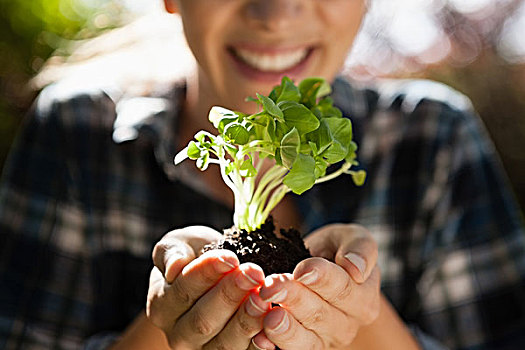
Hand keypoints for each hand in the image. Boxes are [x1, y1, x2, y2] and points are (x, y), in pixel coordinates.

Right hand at [146, 226, 270, 348]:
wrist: (213, 279)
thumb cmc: (195, 256)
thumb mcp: (180, 245)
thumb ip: (171, 252)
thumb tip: (175, 266)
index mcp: (162, 305)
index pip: (184, 290)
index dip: (208, 273)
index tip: (231, 257)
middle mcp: (179, 334)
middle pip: (204, 320)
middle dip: (231, 294)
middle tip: (254, 273)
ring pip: (224, 343)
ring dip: (247, 320)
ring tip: (264, 297)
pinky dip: (259, 343)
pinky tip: (272, 326)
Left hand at [254, 224, 379, 348]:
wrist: (318, 268)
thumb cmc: (335, 250)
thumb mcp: (351, 238)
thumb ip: (359, 248)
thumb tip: (355, 268)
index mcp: (364, 298)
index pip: (343, 289)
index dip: (322, 279)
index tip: (301, 271)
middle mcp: (347, 325)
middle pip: (320, 314)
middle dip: (294, 299)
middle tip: (271, 286)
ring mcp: (324, 340)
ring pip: (307, 340)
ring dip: (285, 328)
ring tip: (269, 316)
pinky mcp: (302, 347)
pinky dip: (274, 345)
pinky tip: (260, 336)